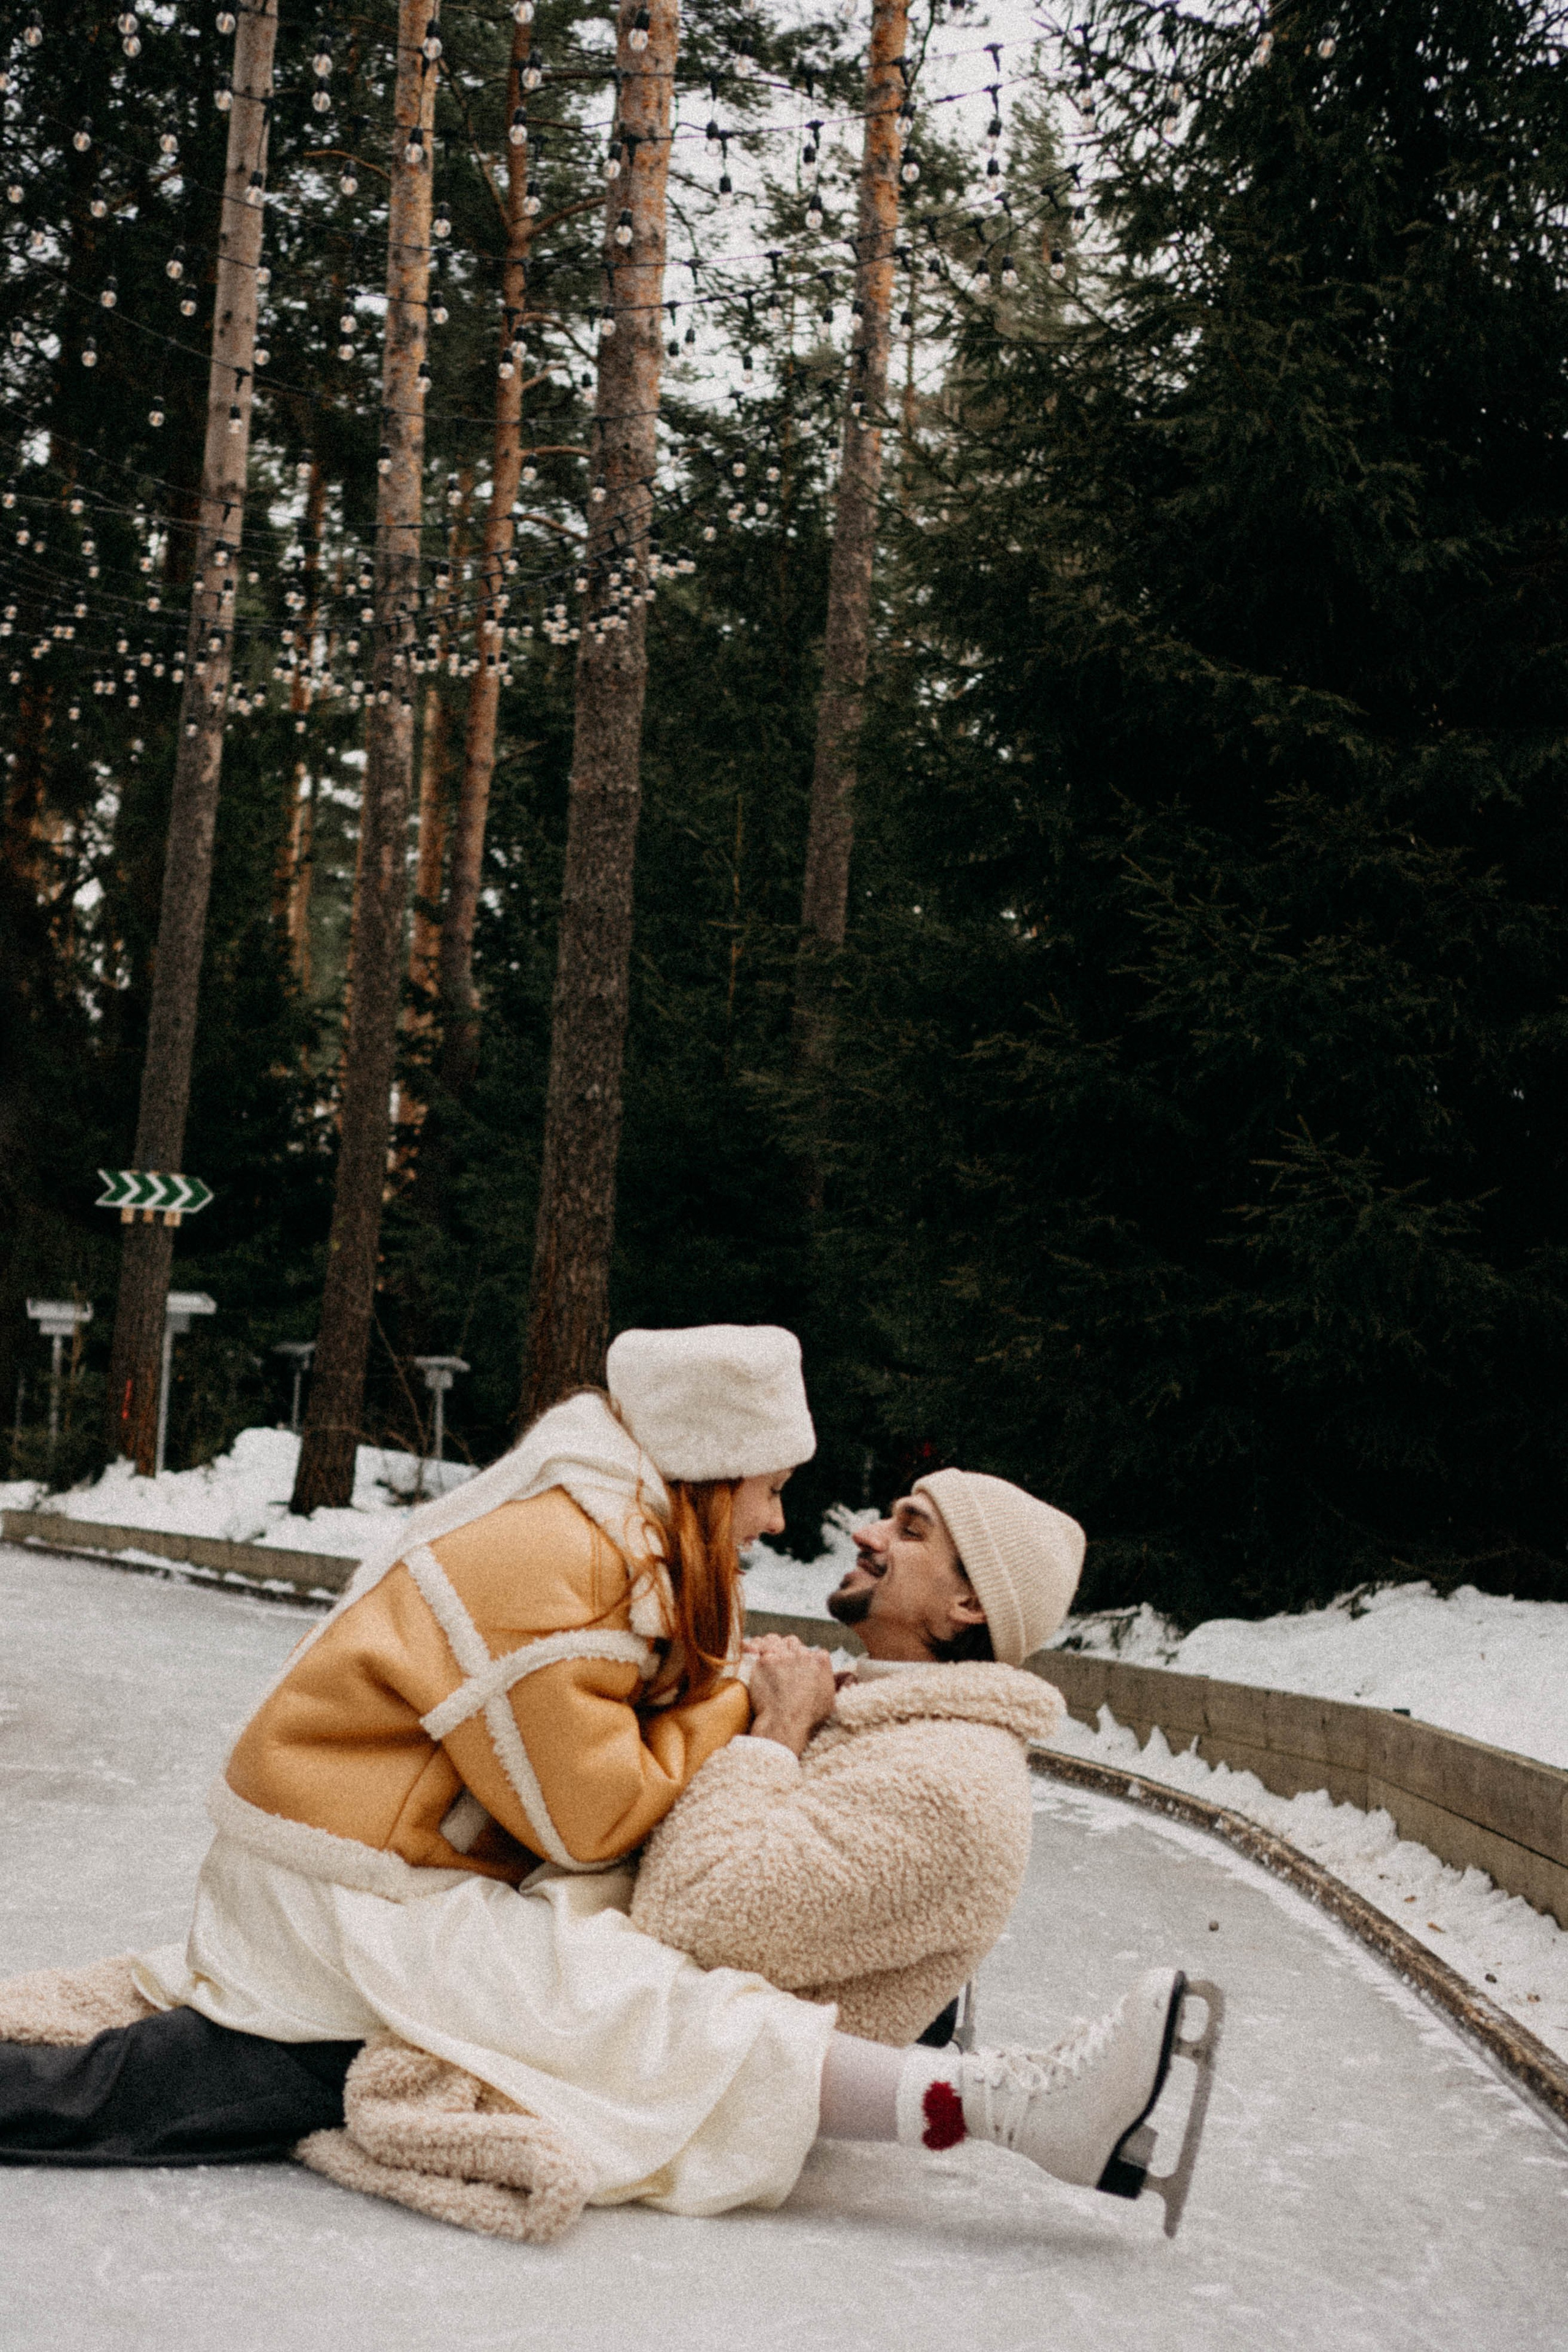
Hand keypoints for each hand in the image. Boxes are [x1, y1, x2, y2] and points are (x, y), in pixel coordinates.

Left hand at [747, 1637, 836, 1757]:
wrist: (787, 1722)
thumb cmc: (809, 1717)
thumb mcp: (830, 1700)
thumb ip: (833, 1682)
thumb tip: (845, 1677)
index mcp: (820, 1661)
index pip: (815, 1652)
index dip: (807, 1661)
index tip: (801, 1669)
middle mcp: (802, 1654)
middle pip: (794, 1643)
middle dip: (788, 1651)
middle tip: (782, 1664)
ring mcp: (782, 1656)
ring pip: (775, 1641)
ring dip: (772, 1647)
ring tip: (767, 1657)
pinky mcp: (764, 1661)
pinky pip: (756, 1647)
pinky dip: (753, 1649)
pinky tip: (750, 1651)